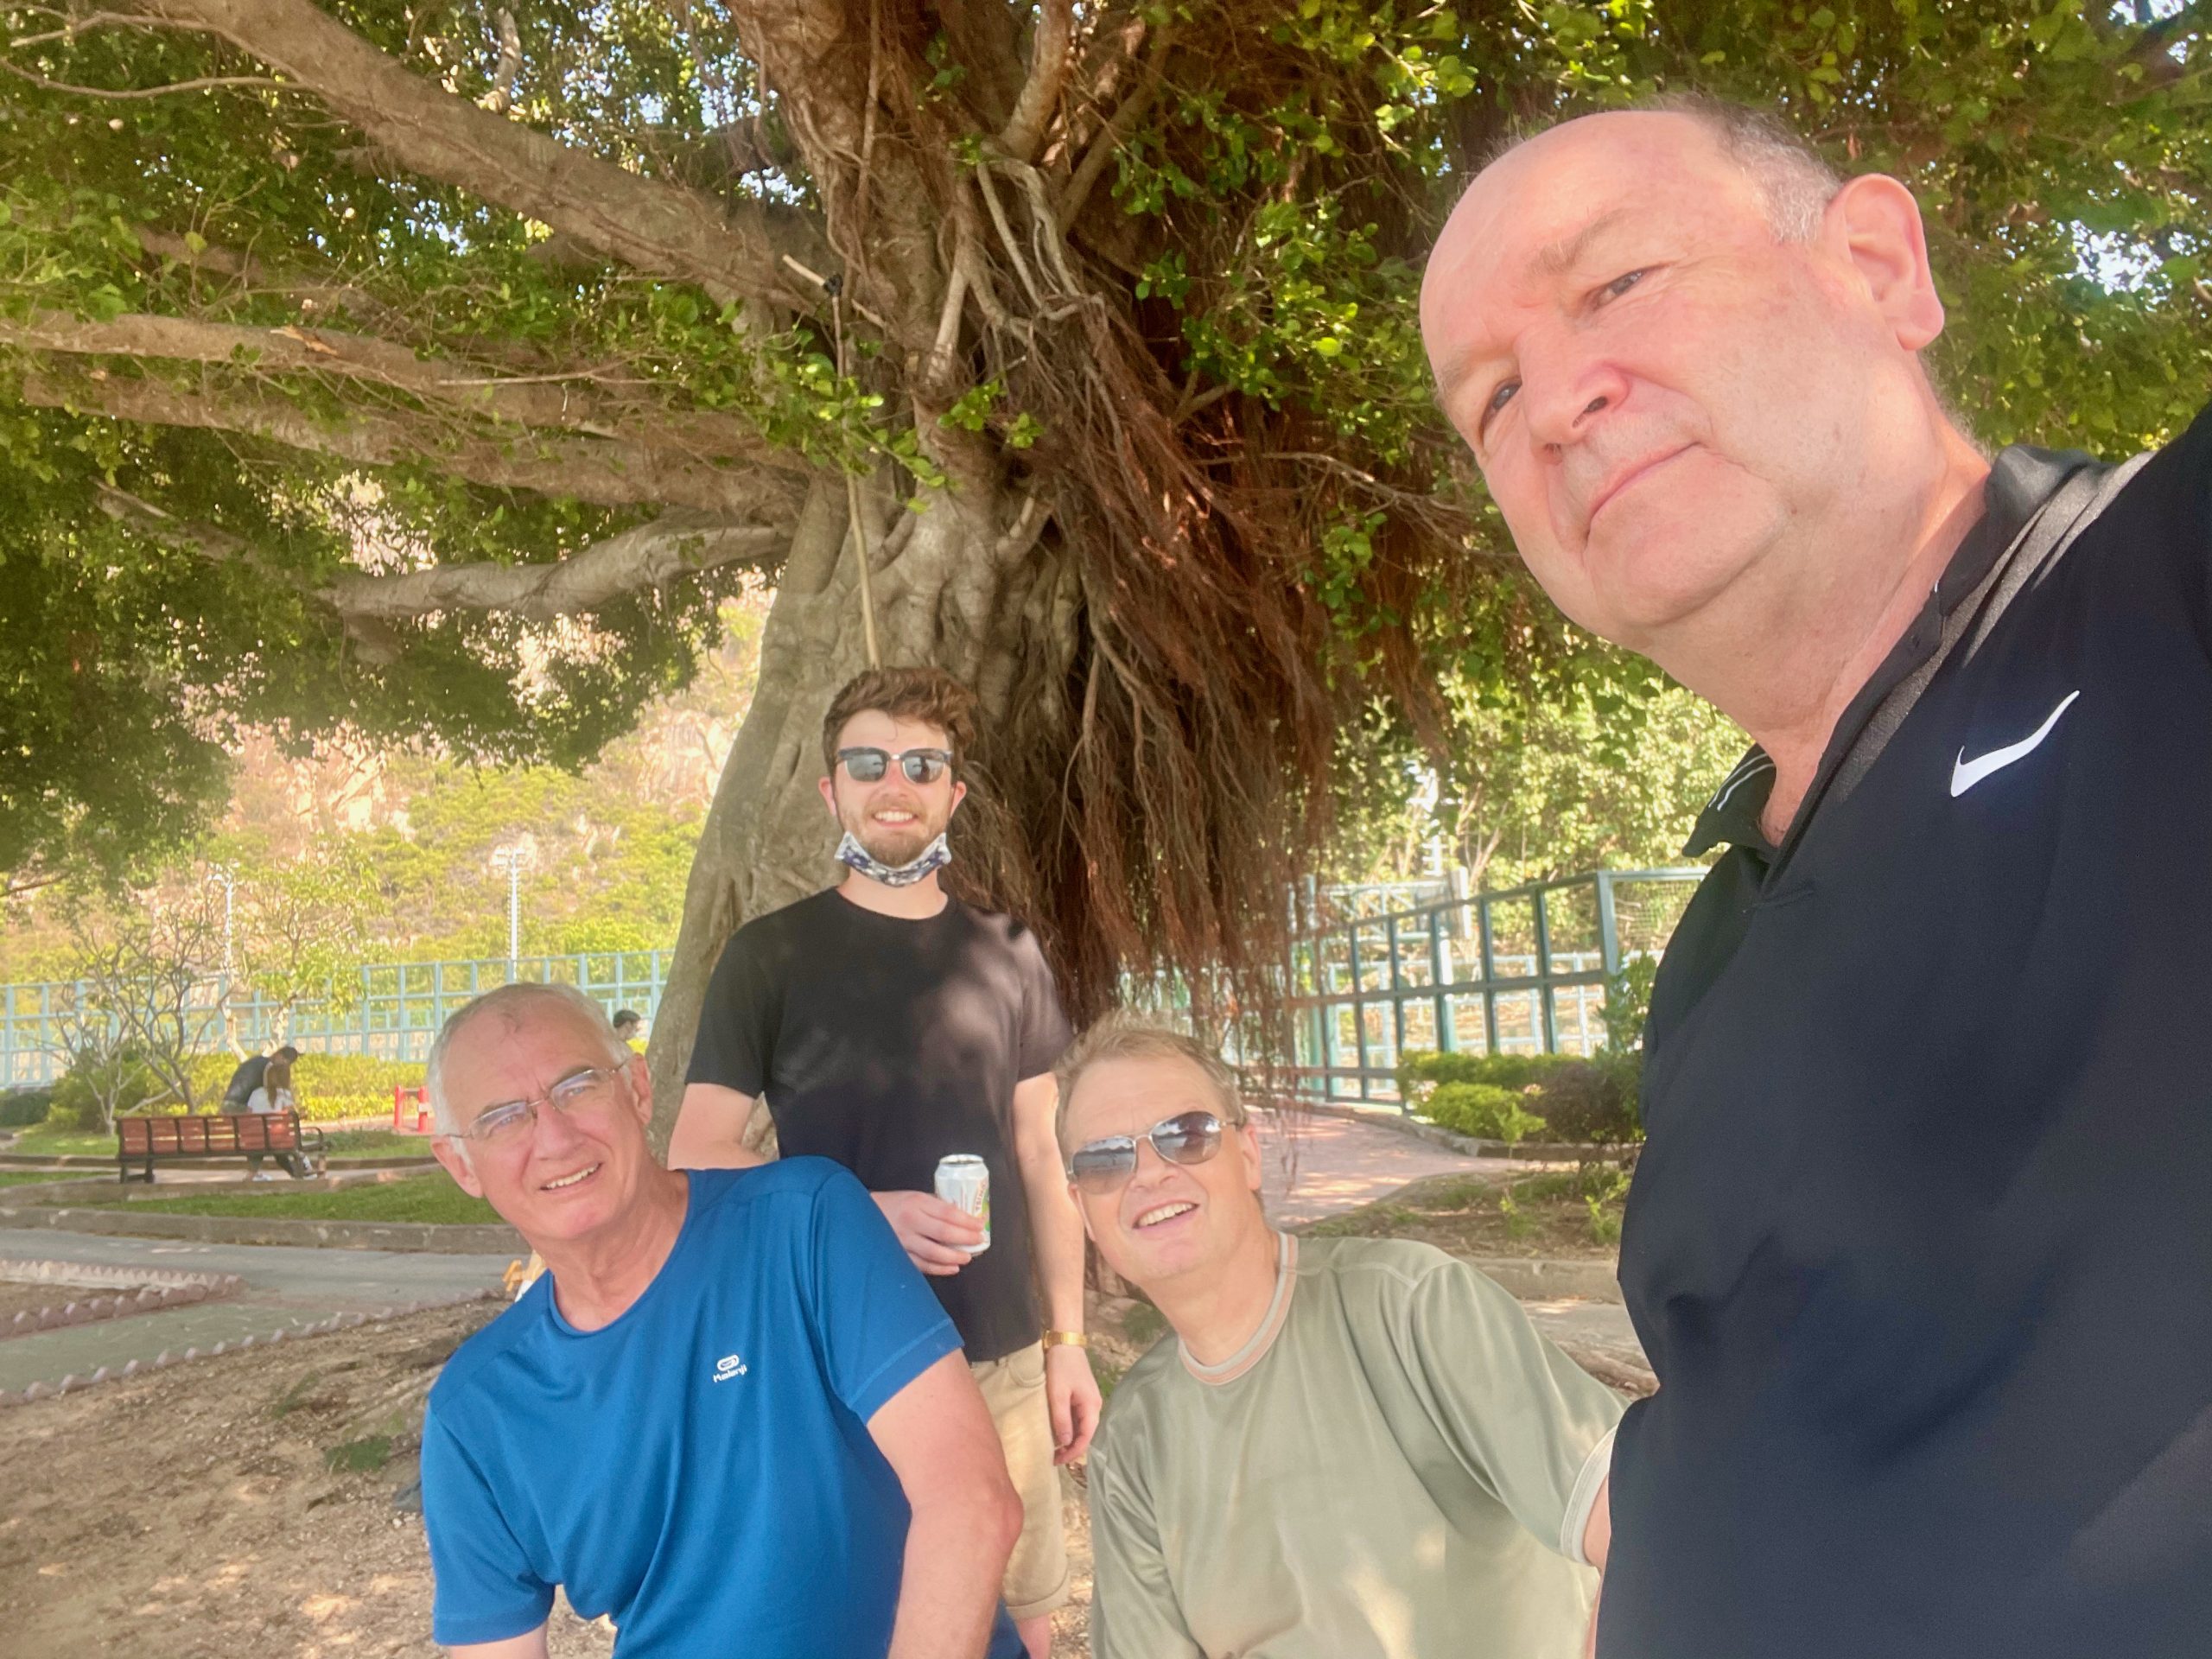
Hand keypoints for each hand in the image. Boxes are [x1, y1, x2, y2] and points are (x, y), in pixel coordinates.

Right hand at [873, 1190, 984, 1275]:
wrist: (860, 1217)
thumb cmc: (892, 1205)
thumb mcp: (914, 1197)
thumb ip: (935, 1206)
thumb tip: (961, 1216)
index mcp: (916, 1202)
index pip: (948, 1212)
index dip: (967, 1221)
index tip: (980, 1225)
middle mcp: (910, 1221)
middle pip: (944, 1233)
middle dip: (965, 1239)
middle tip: (979, 1242)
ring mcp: (903, 1240)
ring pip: (934, 1253)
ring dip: (954, 1257)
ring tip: (966, 1257)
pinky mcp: (898, 1255)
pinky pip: (922, 1265)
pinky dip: (939, 1268)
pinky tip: (951, 1268)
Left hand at [1045, 1340, 1101, 1464]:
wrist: (1065, 1342)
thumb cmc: (1061, 1367)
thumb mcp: (1058, 1394)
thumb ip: (1062, 1419)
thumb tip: (1066, 1443)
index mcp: (1092, 1407)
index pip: (1086, 1438)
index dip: (1073, 1452)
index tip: (1057, 1461)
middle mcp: (1094, 1406)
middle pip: (1086, 1434)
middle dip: (1071, 1448)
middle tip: (1054, 1458)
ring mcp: (1089, 1400)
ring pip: (1081, 1427)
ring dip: (1070, 1439)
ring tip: (1054, 1448)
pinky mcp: (1082, 1396)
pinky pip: (1077, 1417)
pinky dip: (1069, 1427)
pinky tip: (1058, 1431)